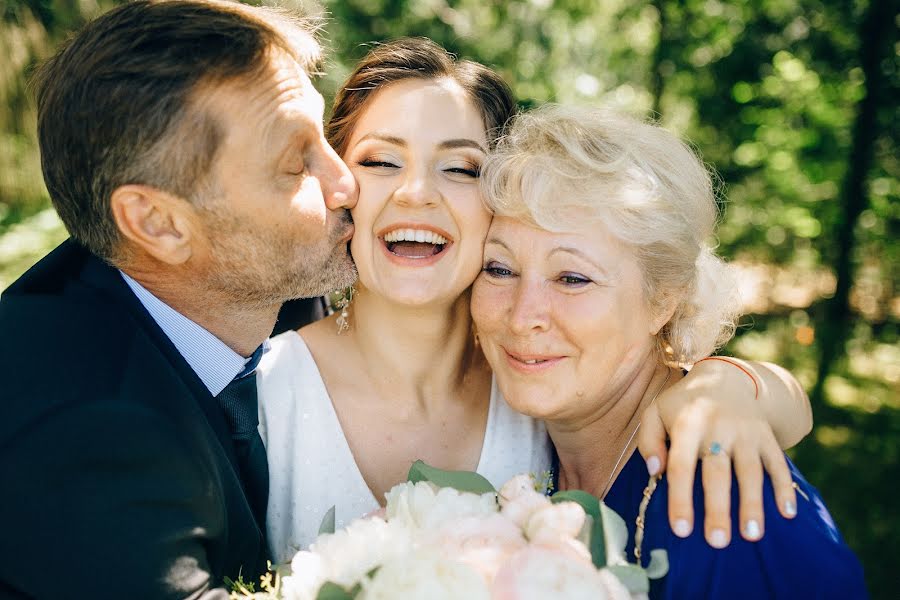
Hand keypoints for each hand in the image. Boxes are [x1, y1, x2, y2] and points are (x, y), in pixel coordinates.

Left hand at [637, 362, 797, 547]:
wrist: (724, 378)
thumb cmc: (681, 406)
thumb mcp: (655, 413)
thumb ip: (649, 441)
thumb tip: (655, 472)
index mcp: (687, 423)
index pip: (682, 465)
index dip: (680, 498)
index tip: (681, 531)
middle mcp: (718, 427)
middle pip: (718, 473)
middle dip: (718, 509)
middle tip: (717, 542)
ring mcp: (746, 431)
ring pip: (751, 471)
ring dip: (753, 504)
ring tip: (752, 536)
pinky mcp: (766, 435)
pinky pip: (778, 463)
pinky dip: (784, 487)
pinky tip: (787, 514)